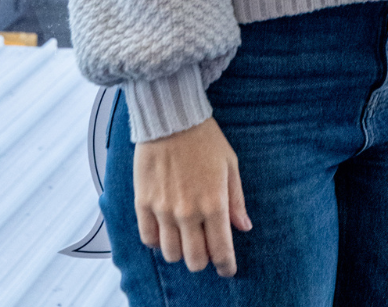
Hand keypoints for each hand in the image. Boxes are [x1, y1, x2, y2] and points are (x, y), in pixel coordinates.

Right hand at [134, 115, 251, 276]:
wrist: (172, 118)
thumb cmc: (205, 139)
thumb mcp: (230, 165)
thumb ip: (236, 200)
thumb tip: (244, 227)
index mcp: (214, 203)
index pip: (221, 250)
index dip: (226, 265)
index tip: (227, 269)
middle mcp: (188, 212)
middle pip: (194, 260)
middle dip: (203, 260)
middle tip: (206, 249)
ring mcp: (163, 210)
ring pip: (171, 254)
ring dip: (180, 252)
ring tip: (186, 238)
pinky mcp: (143, 203)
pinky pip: (149, 239)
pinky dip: (158, 241)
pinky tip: (166, 230)